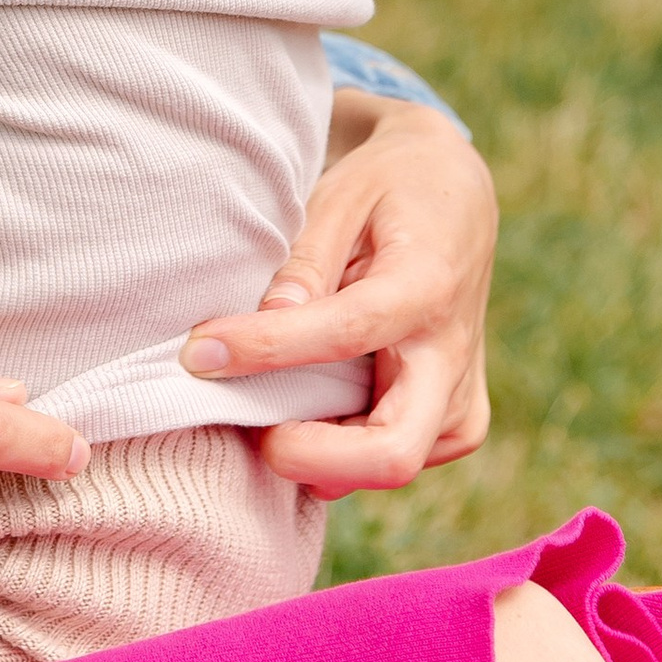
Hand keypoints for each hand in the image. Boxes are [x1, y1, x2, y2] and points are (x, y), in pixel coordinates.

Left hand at [180, 96, 495, 502]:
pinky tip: (297, 408)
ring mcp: (463, 403)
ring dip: (314, 455)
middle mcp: (454, 360)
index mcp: (427, 288)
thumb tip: (266, 316)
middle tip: (243, 422)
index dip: (264, 350)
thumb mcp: (343, 197)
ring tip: (263, 401)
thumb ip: (306, 262)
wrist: (460, 203)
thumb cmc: (393, 191)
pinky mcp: (454, 427)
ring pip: (382, 469)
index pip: (343, 335)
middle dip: (306, 456)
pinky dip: (334, 453)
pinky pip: (386, 464)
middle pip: (390, 456)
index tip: (198, 353)